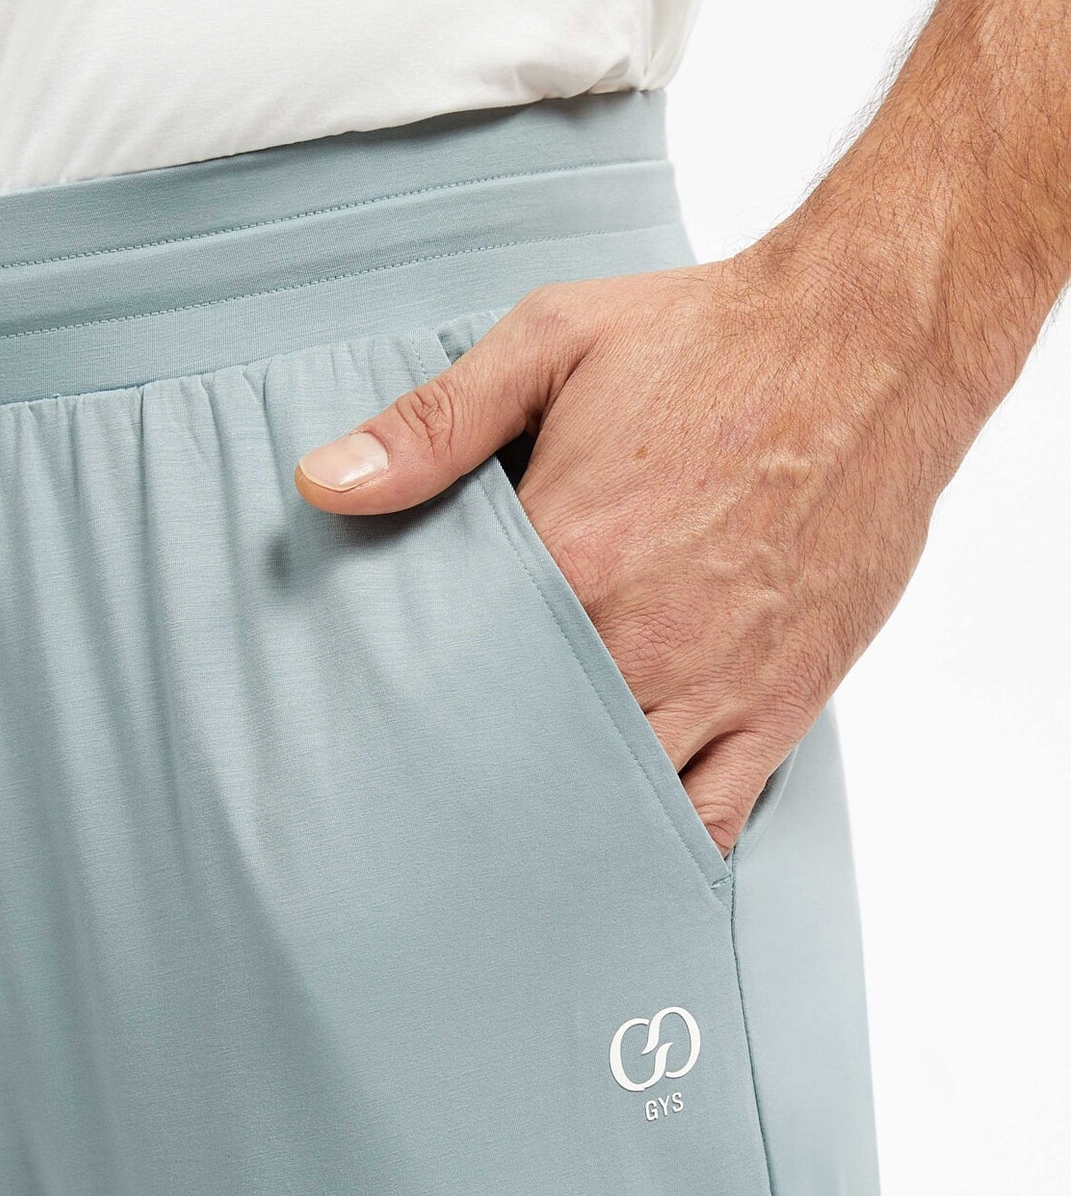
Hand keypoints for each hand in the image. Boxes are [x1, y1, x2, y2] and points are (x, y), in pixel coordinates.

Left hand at [294, 243, 962, 852]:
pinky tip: (616, 857)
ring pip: (611, 797)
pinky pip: (716, 815)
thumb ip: (434, 424)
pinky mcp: (781, 701)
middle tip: (422, 810)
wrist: (874, 341)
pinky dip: (662, 846)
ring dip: (557, 823)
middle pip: (525, 751)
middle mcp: (637, 639)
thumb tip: (322, 483)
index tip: (373, 738)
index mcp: (569, 558)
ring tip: (500, 847)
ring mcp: (714, 682)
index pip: (454, 677)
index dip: (411, 713)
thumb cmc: (711, 338)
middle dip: (474, 779)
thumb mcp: (552, 342)